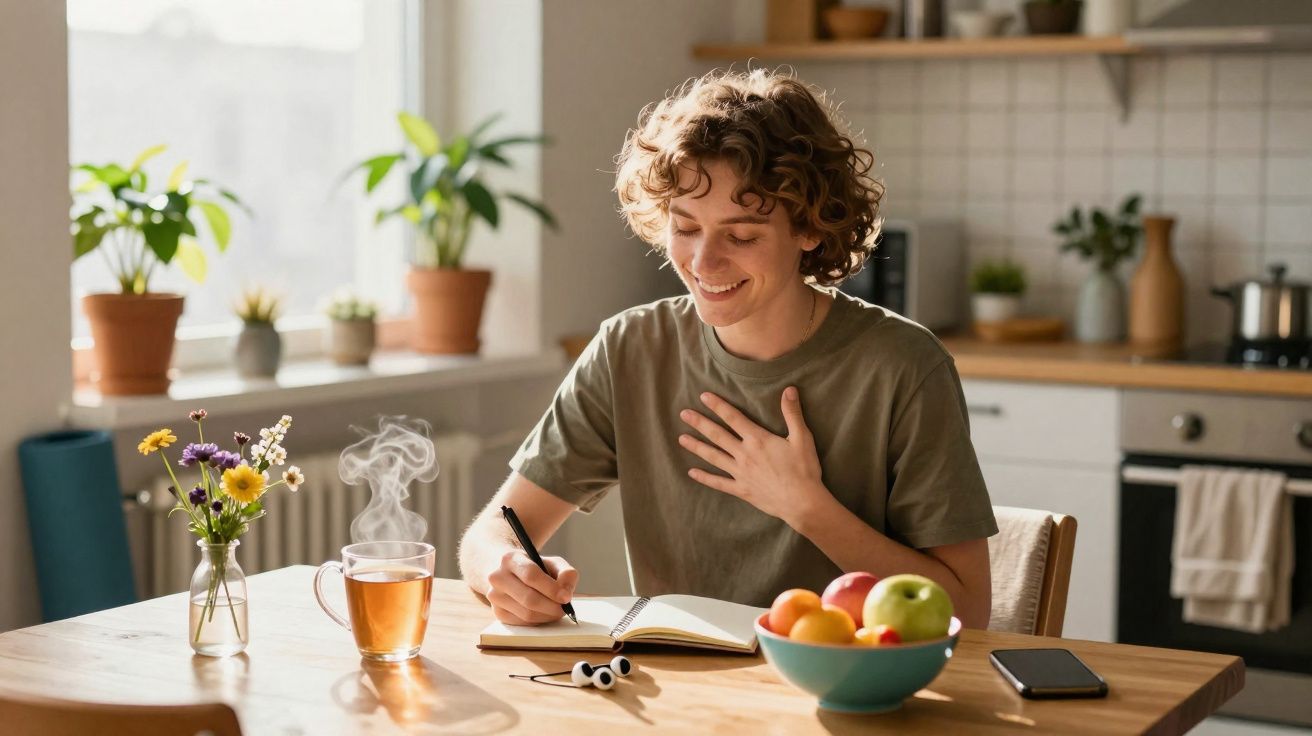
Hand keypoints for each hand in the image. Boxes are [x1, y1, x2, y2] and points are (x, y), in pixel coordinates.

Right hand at [485, 550, 578, 625]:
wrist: (508, 573)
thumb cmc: (535, 567)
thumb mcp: (551, 562)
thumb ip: (565, 573)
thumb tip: (566, 594)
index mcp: (510, 559)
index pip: (531, 576)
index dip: (551, 588)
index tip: (566, 597)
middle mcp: (497, 577)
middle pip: (529, 599)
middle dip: (552, 606)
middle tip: (565, 608)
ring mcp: (495, 597)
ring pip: (526, 614)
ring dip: (547, 616)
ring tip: (557, 610)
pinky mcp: (498, 613)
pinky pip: (523, 623)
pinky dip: (539, 621)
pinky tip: (545, 613)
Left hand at [678, 387, 829, 528]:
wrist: (802, 502)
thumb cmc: (804, 469)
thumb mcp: (802, 438)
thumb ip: (792, 413)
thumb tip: (789, 389)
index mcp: (757, 439)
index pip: (733, 418)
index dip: (718, 406)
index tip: (703, 396)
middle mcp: (744, 454)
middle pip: (717, 435)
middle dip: (699, 423)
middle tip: (683, 414)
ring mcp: (740, 473)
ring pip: (713, 457)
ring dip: (696, 447)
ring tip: (681, 439)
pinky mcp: (741, 489)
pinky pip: (719, 483)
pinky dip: (705, 478)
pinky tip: (692, 473)